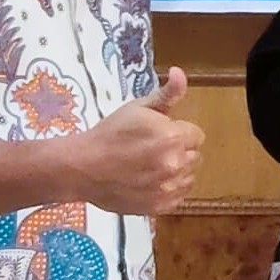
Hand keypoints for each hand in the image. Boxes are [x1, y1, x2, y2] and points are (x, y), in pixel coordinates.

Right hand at [73, 67, 203, 213]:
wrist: (83, 167)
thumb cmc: (110, 133)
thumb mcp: (137, 107)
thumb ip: (167, 93)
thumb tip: (181, 72)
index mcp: (173, 137)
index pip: (196, 135)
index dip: (179, 131)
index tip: (160, 133)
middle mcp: (175, 164)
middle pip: (195, 156)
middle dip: (180, 150)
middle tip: (153, 149)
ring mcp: (168, 189)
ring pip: (189, 177)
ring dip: (177, 170)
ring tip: (150, 166)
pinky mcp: (159, 206)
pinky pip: (179, 196)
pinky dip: (169, 189)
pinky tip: (150, 181)